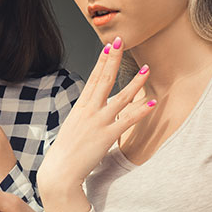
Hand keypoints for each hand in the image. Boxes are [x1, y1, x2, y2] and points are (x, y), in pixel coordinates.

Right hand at [37, 38, 154, 211]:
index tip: (109, 46)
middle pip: (104, 79)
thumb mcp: (73, 127)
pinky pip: (127, 120)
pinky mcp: (107, 136)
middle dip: (113, 59)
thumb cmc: (65, 152)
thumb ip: (85, 117)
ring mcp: (99, 122)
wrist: (59, 171)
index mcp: (81, 107)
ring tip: (147, 69)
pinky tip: (151, 103)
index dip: (102, 61)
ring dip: (135, 82)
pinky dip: (140, 110)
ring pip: (121, 97)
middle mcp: (89, 110)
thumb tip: (93, 111)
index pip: (93, 78)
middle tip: (121, 40)